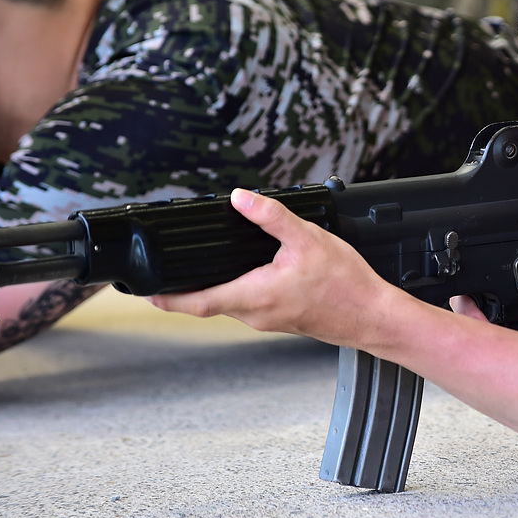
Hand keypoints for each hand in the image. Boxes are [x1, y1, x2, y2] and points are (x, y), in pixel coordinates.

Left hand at [149, 188, 397, 347]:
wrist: (373, 316)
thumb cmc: (346, 286)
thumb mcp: (308, 240)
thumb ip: (271, 218)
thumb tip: (241, 198)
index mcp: (255, 296)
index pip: (197, 302)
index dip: (167, 298)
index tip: (145, 292)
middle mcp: (256, 314)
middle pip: (209, 303)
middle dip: (187, 288)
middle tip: (168, 271)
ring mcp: (268, 320)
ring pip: (230, 304)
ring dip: (214, 288)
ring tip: (206, 266)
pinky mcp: (282, 319)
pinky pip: (250, 305)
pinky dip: (238, 289)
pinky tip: (249, 274)